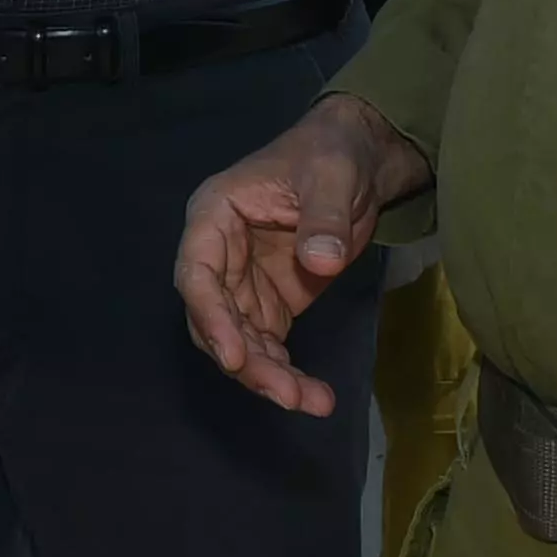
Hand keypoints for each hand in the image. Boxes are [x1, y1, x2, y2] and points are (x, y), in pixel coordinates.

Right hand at [172, 95, 425, 415]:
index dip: (211, 318)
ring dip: (268, 376)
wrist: (359, 161)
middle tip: (287, 395)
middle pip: (215, 320)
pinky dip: (285, 373)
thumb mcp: (330, 176)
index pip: (196, 274)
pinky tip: (313, 394)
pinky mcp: (270, 303)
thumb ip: (323, 218)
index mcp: (214, 217)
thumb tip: (320, 261)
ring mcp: (242, 284)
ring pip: (239, 341)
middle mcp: (219, 257)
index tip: (235, 357)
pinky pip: (267, 347)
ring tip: (312, 401)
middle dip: (247, 361)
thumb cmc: (331, 155)